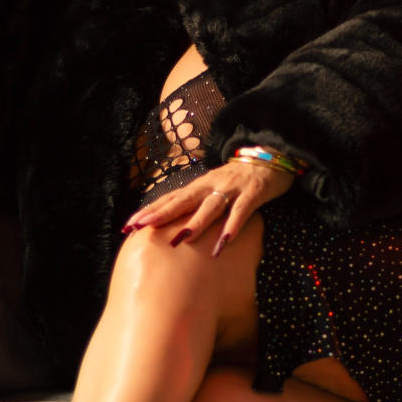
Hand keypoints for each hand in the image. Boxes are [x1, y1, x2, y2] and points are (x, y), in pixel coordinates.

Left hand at [123, 162, 293, 256]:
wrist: (271, 157)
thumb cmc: (238, 181)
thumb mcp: (213, 191)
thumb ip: (197, 206)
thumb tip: (174, 229)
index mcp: (199, 186)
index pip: (170, 199)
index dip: (150, 211)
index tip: (129, 226)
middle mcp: (211, 185)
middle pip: (183, 200)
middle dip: (161, 214)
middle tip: (142, 229)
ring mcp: (232, 188)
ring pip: (210, 206)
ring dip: (195, 223)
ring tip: (179, 240)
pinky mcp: (253, 193)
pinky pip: (241, 211)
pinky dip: (232, 226)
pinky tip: (223, 243)